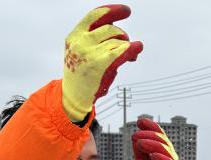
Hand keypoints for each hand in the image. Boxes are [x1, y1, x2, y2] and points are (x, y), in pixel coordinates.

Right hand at [61, 5, 142, 121]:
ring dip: (127, 45)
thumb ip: (96, 39)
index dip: (113, 11)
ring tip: (131, 53)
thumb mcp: (82, 52)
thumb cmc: (81, 74)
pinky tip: (137, 48)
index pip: (95, 15)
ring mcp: (90, 53)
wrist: (74, 97)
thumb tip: (120, 34)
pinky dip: (132, 49)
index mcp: (75, 35)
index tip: (126, 11)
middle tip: (127, 42)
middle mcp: (81, 42)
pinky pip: (121, 51)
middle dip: (122, 34)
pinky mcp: (100, 65)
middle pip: (109, 28)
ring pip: (117, 41)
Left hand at [131, 118, 187, 159]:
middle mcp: (169, 155)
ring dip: (153, 145)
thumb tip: (134, 137)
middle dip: (148, 135)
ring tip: (141, 143)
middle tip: (135, 135)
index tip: (140, 121)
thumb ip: (140, 152)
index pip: (159, 134)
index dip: (151, 126)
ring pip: (165, 151)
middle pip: (161, 140)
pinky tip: (154, 156)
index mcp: (163, 150)